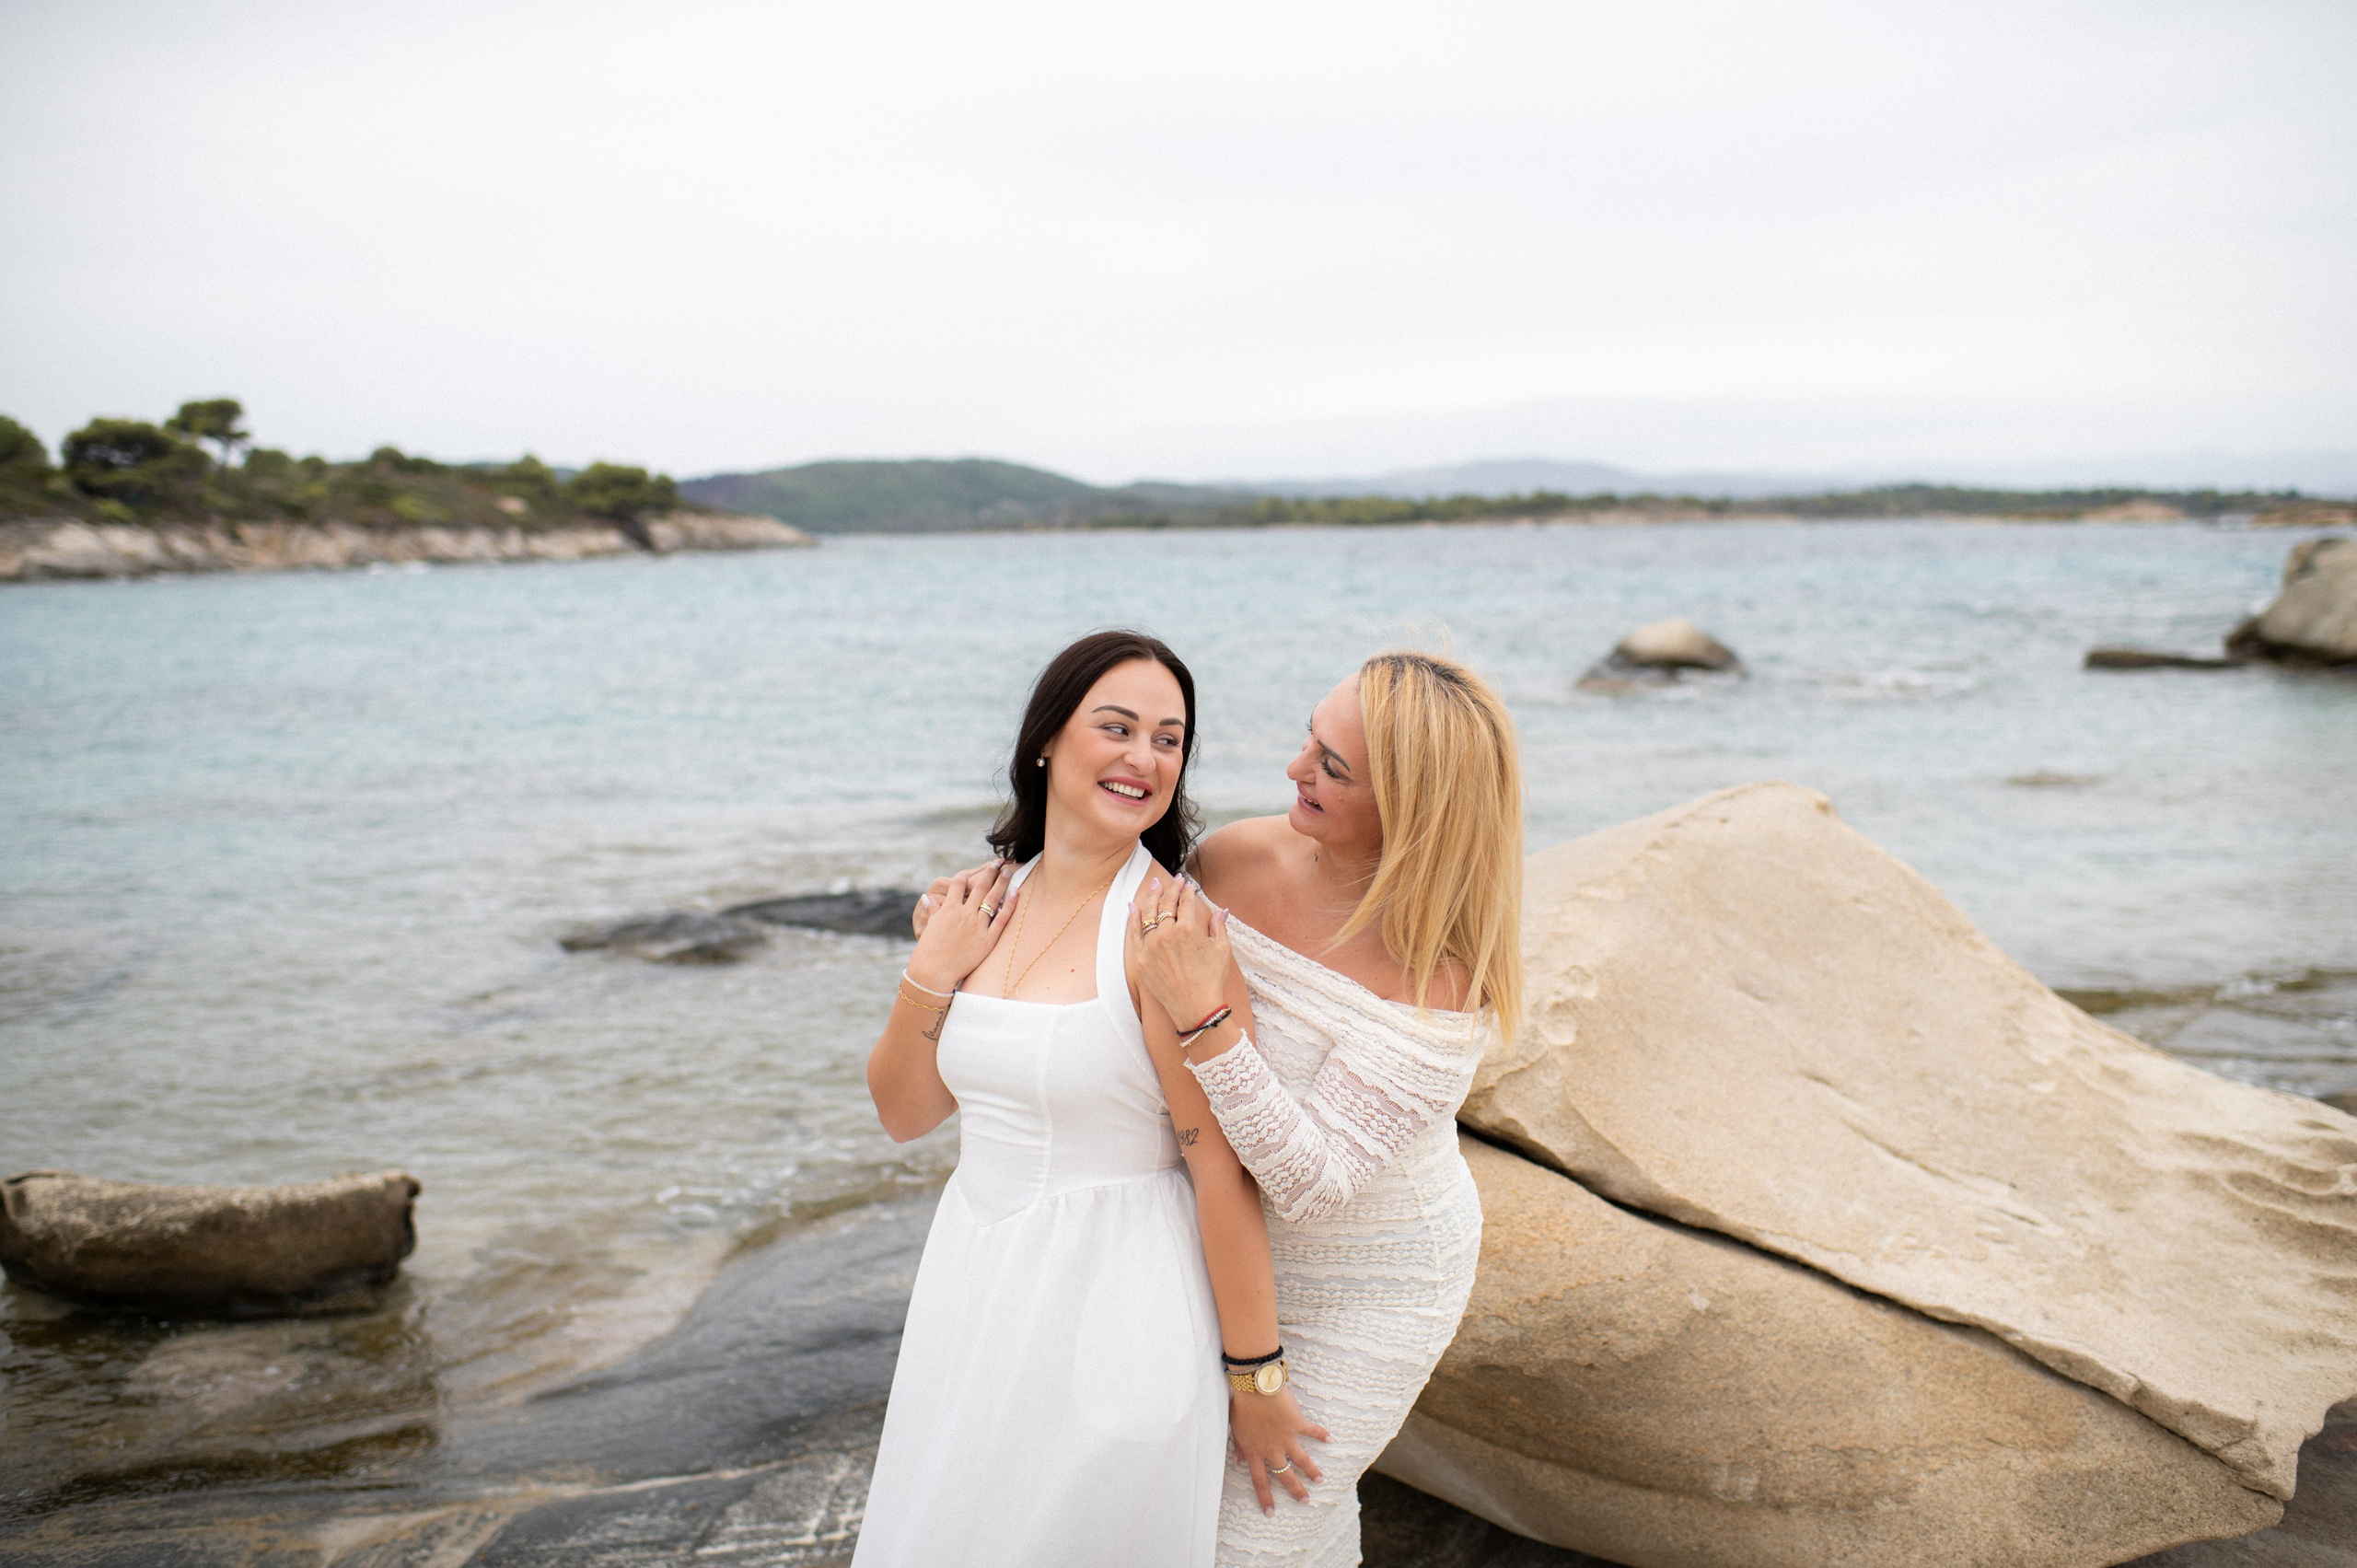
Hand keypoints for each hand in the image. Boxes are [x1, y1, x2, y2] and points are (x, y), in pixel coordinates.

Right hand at [906, 862, 1013, 993]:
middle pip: (979, 886)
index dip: (968, 874)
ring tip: (1008, 872)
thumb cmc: (928, 952)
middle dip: (990, 872)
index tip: (975, 869)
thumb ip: (932, 910)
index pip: (959, 883)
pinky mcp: (987, 940)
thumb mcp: (929, 927)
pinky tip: (1017, 892)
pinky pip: (1002, 919)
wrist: (934, 973)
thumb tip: (927, 897)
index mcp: (948, 909)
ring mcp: (976, 926)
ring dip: (1001, 882)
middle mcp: (964, 914)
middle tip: (999, 863)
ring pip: (992, 898)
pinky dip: (1010, 904)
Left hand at [1131, 876, 1232, 1036]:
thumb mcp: (1222, 950)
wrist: (1195, 1008)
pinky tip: (1133, 906)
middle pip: (1165, 904)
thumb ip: (1218, 926)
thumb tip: (1222, 910)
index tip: (1187, 885)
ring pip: (1148, 914)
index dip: (1186, 891)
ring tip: (1154, 885)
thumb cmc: (1212, 979)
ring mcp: (1151, 946)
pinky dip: (1133, 918)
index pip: (1184, 902)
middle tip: (1173, 880)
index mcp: (1187, 929)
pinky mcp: (1141, 959)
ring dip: (1151, 897)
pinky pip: (1134, 933)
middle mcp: (1167, 934)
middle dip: (1170, 889)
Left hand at [1229, 1384, 1327, 1513]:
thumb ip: (1240, 1445)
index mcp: (1255, 1451)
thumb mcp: (1235, 1427)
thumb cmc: (1242, 1404)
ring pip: (1301, 1460)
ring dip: (1311, 1471)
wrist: (1255, 1387)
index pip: (1259, 1480)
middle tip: (1305, 1501)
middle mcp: (1271, 1449)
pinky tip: (1330, 1439)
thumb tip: (1238, 1460)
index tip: (1270, 1512)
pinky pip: (1312, 1431)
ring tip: (1320, 1480)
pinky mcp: (1297, 1424)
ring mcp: (1286, 1438)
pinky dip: (1321, 1435)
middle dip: (1295, 1490)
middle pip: (1284, 1475)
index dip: (1265, 1497)